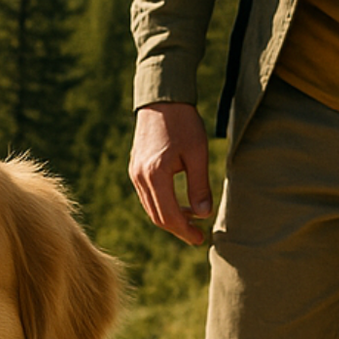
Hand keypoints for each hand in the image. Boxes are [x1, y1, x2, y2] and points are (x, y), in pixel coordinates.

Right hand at [129, 102, 214, 246]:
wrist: (162, 100)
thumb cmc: (183, 123)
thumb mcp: (198, 153)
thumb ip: (199, 186)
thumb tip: (203, 214)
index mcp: (155, 174)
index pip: (168, 216)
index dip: (185, 231)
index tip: (200, 238)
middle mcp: (140, 177)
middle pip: (157, 216)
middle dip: (178, 229)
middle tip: (198, 235)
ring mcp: (134, 173)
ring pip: (151, 208)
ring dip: (170, 218)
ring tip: (192, 219)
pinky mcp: (135, 168)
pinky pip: (147, 196)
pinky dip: (162, 205)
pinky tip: (179, 203)